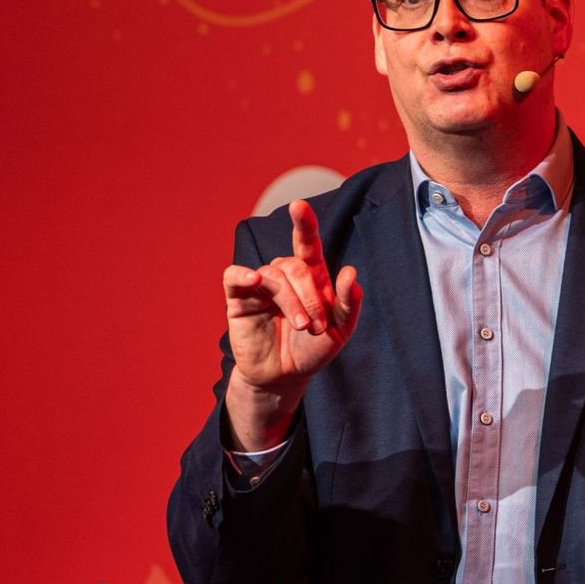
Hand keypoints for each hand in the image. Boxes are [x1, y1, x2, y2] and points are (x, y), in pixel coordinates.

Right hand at [221, 200, 361, 447]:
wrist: (285, 377)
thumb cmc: (313, 350)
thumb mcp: (341, 331)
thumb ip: (349, 304)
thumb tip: (350, 272)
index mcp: (311, 278)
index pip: (307, 245)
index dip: (304, 224)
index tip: (299, 206)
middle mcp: (284, 277)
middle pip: (296, 266)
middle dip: (311, 296)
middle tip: (317, 326)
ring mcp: (260, 286)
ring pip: (273, 275)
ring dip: (291, 301)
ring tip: (303, 327)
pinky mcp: (238, 299)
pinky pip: (234, 276)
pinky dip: (244, 275)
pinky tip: (255, 281)